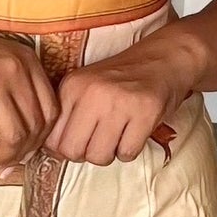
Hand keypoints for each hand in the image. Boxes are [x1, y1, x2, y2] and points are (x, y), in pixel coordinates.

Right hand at [0, 8, 60, 170]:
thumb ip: (18, 87)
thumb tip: (29, 136)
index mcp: (27, 60)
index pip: (51, 110)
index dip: (42, 139)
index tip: (27, 152)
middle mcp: (14, 67)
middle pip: (34, 126)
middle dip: (22, 154)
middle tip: (7, 164)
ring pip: (13, 134)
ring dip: (3, 157)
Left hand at [44, 25, 205, 165]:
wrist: (163, 60)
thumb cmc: (121, 80)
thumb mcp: (86, 87)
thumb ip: (68, 115)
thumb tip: (54, 153)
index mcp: (72, 86)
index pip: (53, 139)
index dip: (66, 148)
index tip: (80, 141)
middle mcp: (92, 92)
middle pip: (72, 151)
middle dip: (86, 154)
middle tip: (99, 141)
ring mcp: (119, 102)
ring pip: (99, 157)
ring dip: (110, 154)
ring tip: (118, 135)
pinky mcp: (145, 113)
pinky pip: (127, 154)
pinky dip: (130, 150)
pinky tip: (134, 132)